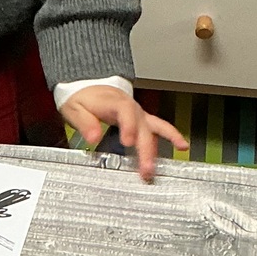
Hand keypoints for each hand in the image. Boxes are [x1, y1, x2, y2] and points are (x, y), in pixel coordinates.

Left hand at [59, 85, 187, 183]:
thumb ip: (84, 123)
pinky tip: (181, 145)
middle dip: (146, 147)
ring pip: (154, 126)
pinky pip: (158, 128)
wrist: (89, 87)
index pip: (125, 111)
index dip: (129, 126)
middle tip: (146, 167)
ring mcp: (138, 114)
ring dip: (166, 139)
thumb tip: (93, 137)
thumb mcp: (74, 109)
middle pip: (143, 125)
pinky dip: (170, 136)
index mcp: (113, 102)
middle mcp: (130, 108)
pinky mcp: (141, 120)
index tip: (127, 142)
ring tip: (180, 148)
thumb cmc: (82, 99)